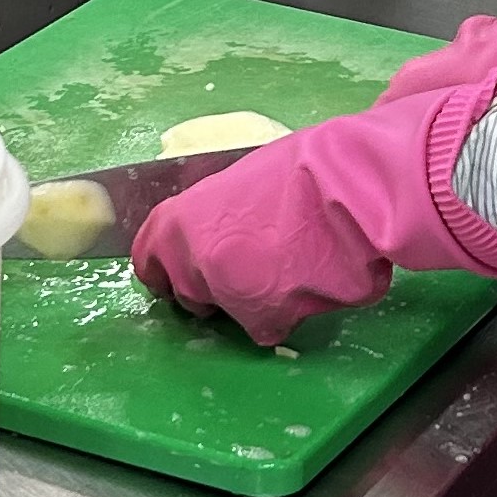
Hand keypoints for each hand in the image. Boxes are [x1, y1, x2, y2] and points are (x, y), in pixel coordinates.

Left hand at [130, 85, 496, 347]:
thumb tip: (217, 229)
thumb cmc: (301, 169)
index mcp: (180, 221)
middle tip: (250, 264)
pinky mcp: (267, 318)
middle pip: (187, 293)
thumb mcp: (240, 180)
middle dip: (212, 288)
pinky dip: (290, 310)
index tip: (175, 273)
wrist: (349, 187)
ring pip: (231, 313)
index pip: (147, 260)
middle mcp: (195, 263)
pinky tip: (311, 281)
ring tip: (290, 266)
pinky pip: (270, 326)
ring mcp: (229, 295)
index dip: (163, 268)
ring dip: (252, 300)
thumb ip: (215, 214)